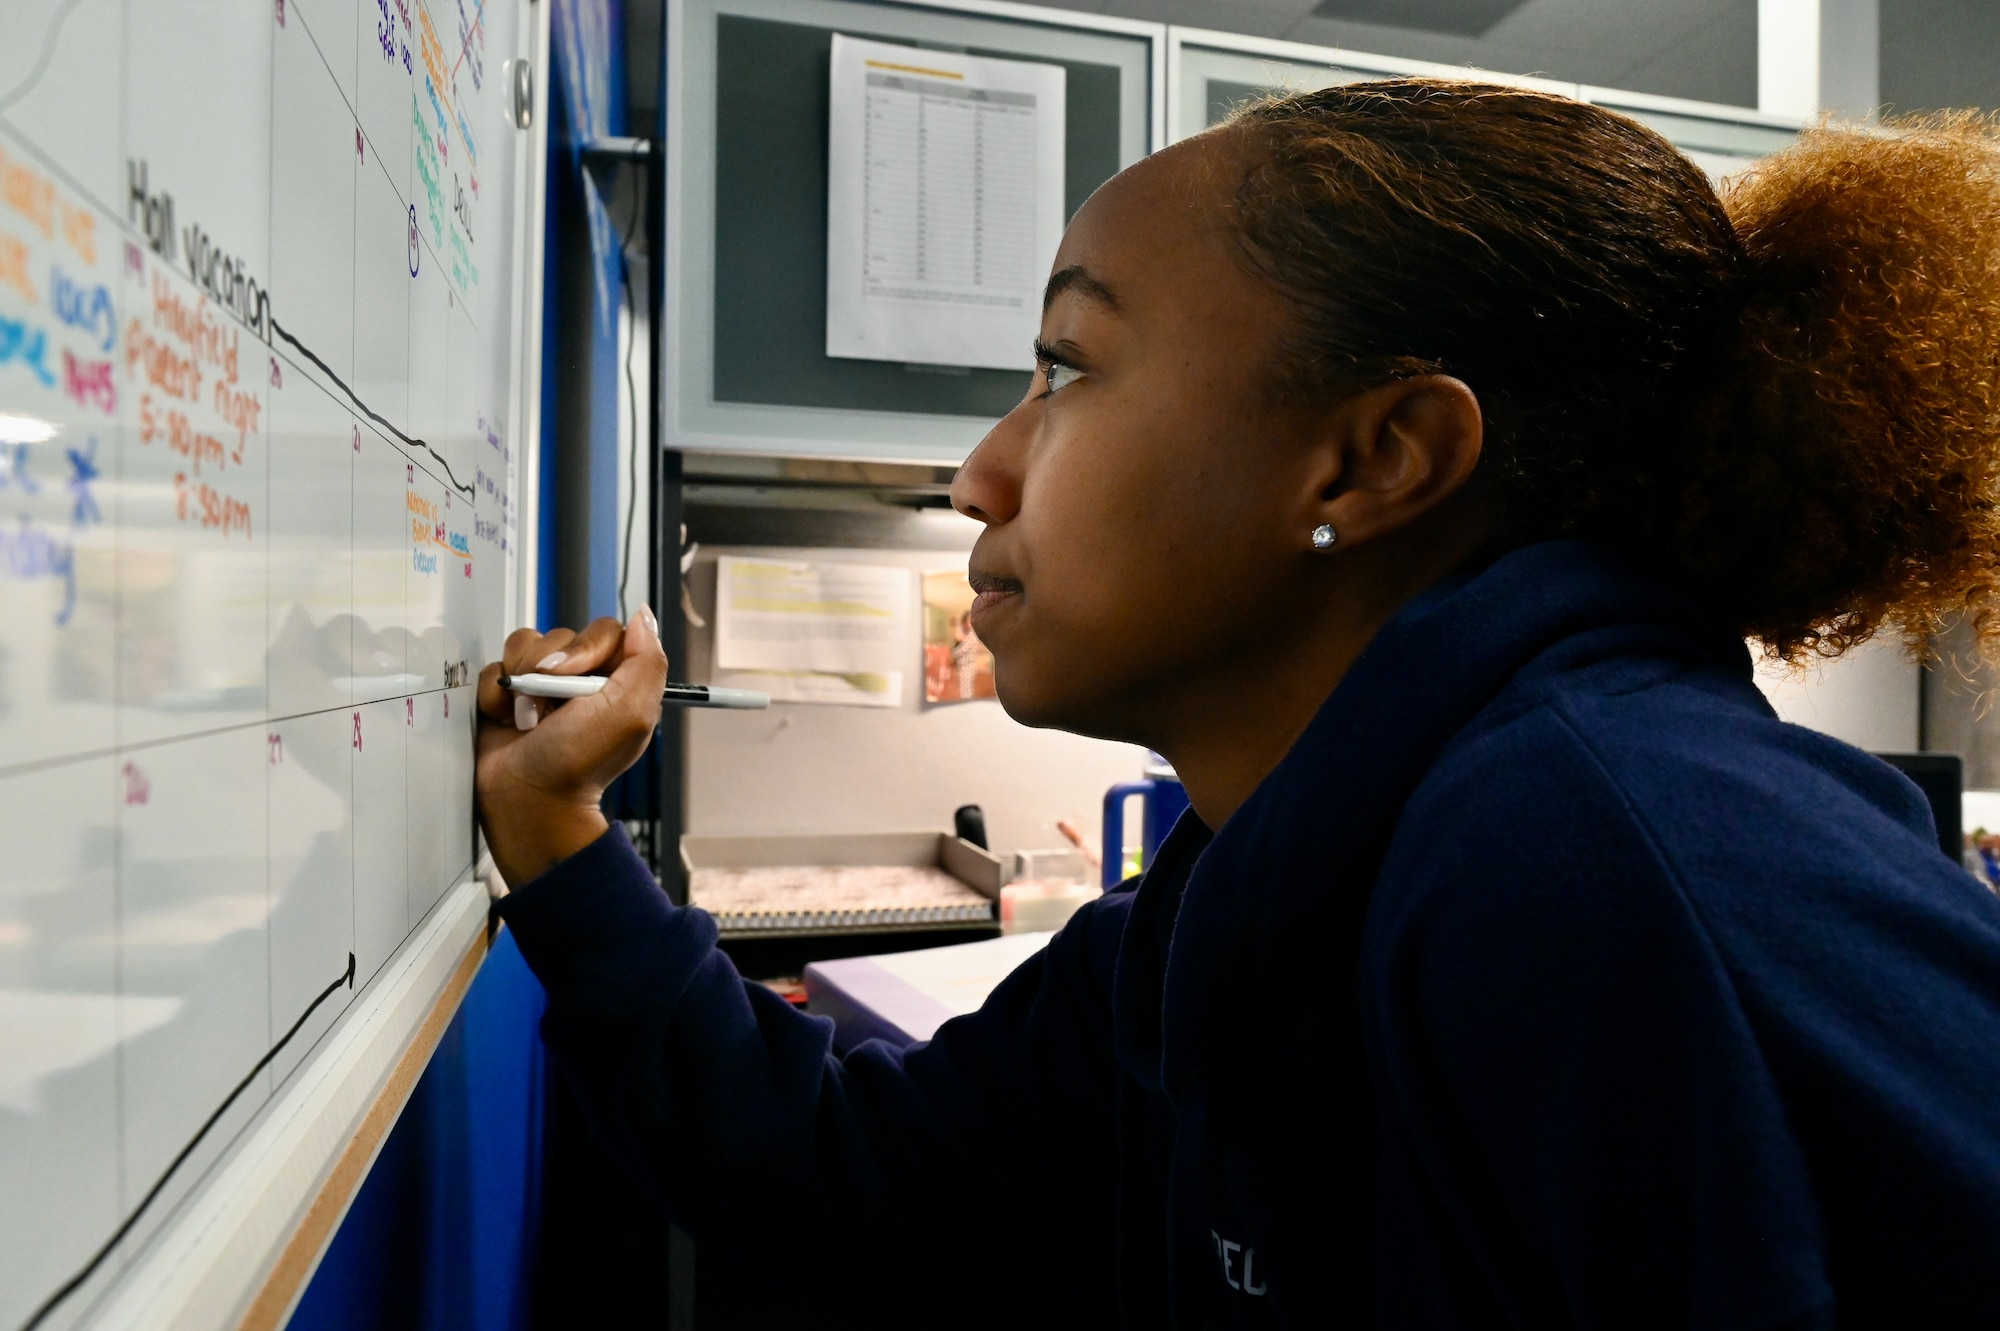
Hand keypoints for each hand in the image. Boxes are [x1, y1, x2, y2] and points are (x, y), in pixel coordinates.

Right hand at [475, 608, 666, 885]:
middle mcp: (580, 678)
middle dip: (547, 667)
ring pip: (526, 645)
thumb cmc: (579, 760)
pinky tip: (505, 719)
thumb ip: (646, 660)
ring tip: (527, 717)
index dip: (585, 648)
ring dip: (521, 681)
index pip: (603, 631)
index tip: (572, 675)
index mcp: (616, 680)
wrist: (527, 797)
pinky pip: (496, 667)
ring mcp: (541, 685)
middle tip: (547, 707)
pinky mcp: (506, 693)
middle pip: (561, 635)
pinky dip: (496, 692)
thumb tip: (643, 615)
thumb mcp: (630, 711)